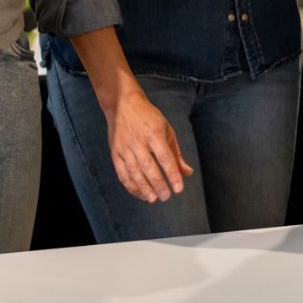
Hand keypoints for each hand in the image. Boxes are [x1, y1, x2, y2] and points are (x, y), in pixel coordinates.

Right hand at [101, 88, 191, 203]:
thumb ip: (176, 153)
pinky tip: (140, 194)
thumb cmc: (148, 117)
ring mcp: (125, 147)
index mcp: (154, 133)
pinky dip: (131, 186)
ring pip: (134, 172)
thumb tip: (187, 173)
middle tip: (166, 197)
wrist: (122, 104)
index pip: (165, 158)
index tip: (178, 189)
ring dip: (144, 188)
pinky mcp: (115, 153)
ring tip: (153, 199)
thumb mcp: (166, 129)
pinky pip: (122, 173)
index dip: (172, 174)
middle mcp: (138, 141)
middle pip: (148, 167)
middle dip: (158, 184)